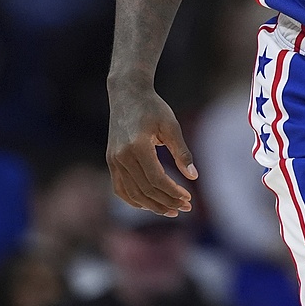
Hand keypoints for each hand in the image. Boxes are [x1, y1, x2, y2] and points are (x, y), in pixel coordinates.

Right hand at [106, 86, 197, 216]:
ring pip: (132, 193)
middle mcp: (121, 156)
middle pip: (145, 190)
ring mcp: (113, 160)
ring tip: (171, 210)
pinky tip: (149, 205)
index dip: (173, 192)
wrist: (127, 95)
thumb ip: (182, 152)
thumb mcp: (171, 125)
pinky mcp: (111, 161)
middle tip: (185, 208)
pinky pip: (120, 188)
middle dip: (167, 201)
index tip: (189, 198)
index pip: (156, 179)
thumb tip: (194, 177)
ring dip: (152, 205)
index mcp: (137, 146)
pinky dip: (134, 200)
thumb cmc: (153, 108)